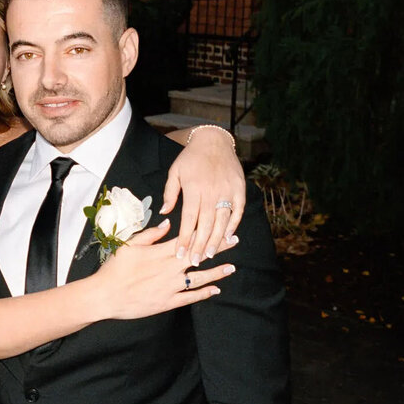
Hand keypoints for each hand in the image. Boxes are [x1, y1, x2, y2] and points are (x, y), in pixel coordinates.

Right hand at [94, 220, 234, 319]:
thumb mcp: (129, 244)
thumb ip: (151, 234)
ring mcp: (170, 286)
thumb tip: (168, 223)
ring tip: (231, 268)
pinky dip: (203, 293)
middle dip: (219, 248)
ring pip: (199, 278)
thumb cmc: (114, 268)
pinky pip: (190, 297)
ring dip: (216, 273)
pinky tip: (215, 290)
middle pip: (199, 255)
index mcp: (161, 252)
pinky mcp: (167, 302)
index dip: (207, 233)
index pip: (189, 240)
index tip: (221, 228)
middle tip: (235, 241)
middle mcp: (170, 268)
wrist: (105, 295)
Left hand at [160, 127, 245, 264]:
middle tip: (195, 262)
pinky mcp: (239, 189)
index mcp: (193, 188)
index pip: (188, 220)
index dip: (184, 238)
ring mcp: (227, 191)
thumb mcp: (175, 172)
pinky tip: (228, 238)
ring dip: (216, 240)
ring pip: (222, 221)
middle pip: (206, 225)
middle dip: (199, 245)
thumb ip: (169, 193)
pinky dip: (234, 225)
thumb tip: (164, 213)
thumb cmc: (191, 158)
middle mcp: (211, 191)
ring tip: (209, 255)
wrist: (214, 141)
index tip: (180, 254)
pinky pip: (237, 211)